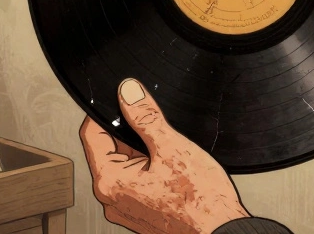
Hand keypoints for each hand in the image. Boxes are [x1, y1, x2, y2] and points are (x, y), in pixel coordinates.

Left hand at [80, 79, 249, 233]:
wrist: (221, 232)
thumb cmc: (201, 202)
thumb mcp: (172, 147)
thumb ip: (145, 117)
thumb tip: (128, 93)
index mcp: (110, 182)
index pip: (91, 134)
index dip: (104, 112)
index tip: (120, 100)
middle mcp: (111, 199)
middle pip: (109, 150)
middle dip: (130, 135)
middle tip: (157, 134)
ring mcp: (126, 208)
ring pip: (125, 166)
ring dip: (143, 153)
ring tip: (170, 158)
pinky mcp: (140, 213)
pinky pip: (136, 182)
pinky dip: (150, 170)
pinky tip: (172, 172)